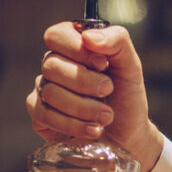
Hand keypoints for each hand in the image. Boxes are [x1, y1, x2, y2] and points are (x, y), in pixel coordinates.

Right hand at [26, 22, 162, 171]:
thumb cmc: (127, 98)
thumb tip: (88, 36)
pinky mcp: (40, 116)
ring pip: (50, 92)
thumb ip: (117, 42)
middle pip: (51, 65)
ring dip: (84, 107)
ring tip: (106, 116)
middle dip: (85, 82)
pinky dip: (73, 124)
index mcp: (74, 47)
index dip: (77, 49)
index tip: (102, 64)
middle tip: (108, 91)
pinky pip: (43, 115)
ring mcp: (44, 90)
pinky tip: (93, 130)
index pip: (56, 36)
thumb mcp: (131, 67)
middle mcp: (55, 66)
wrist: (128, 136)